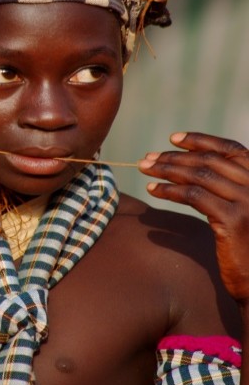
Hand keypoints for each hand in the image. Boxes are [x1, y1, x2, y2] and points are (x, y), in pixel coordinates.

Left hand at [138, 132, 248, 301]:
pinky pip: (194, 196)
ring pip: (199, 176)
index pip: (231, 149)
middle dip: (175, 157)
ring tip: (145, 169)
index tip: (174, 138)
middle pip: (209, 161)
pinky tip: (153, 190)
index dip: (201, 140)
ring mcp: (247, 202)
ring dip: (167, 170)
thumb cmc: (246, 246)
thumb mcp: (241, 209)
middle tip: (148, 158)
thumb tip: (189, 166)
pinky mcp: (233, 221)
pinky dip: (170, 190)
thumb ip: (226, 188)